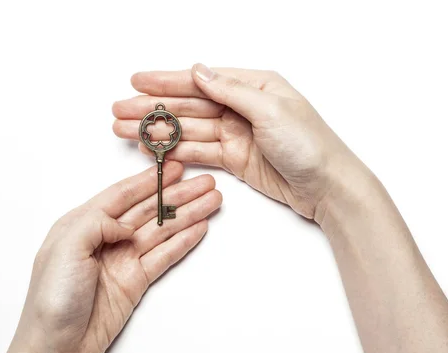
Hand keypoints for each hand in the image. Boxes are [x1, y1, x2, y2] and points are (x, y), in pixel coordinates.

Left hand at [0, 162, 221, 352]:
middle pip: (147, 210)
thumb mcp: (65, 247)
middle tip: (205, 183)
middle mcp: (104, 238)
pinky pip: (163, 256)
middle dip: (176, 195)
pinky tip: (199, 228)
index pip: (121, 195)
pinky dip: (182, 242)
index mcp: (82, 224)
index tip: (173, 168)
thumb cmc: (52, 296)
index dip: (149, 181)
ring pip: (160, 231)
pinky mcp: (135, 282)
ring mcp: (122, 260)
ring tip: (212, 201)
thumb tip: (126, 224)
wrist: (57, 346)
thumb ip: (97, 222)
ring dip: (186, 216)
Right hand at [113, 64, 358, 218]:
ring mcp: (236, 134)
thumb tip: (198, 70)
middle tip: (119, 110)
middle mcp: (242, 107)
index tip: (137, 81)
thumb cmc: (309, 144)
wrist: (328, 187)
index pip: (201, 80)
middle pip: (188, 105)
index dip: (166, 81)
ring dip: (157, 131)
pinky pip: (199, 152)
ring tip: (124, 130)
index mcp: (253, 86)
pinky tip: (152, 149)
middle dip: (152, 108)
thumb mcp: (271, 110)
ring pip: (188, 130)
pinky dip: (175, 151)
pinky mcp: (234, 159)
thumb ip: (231, 91)